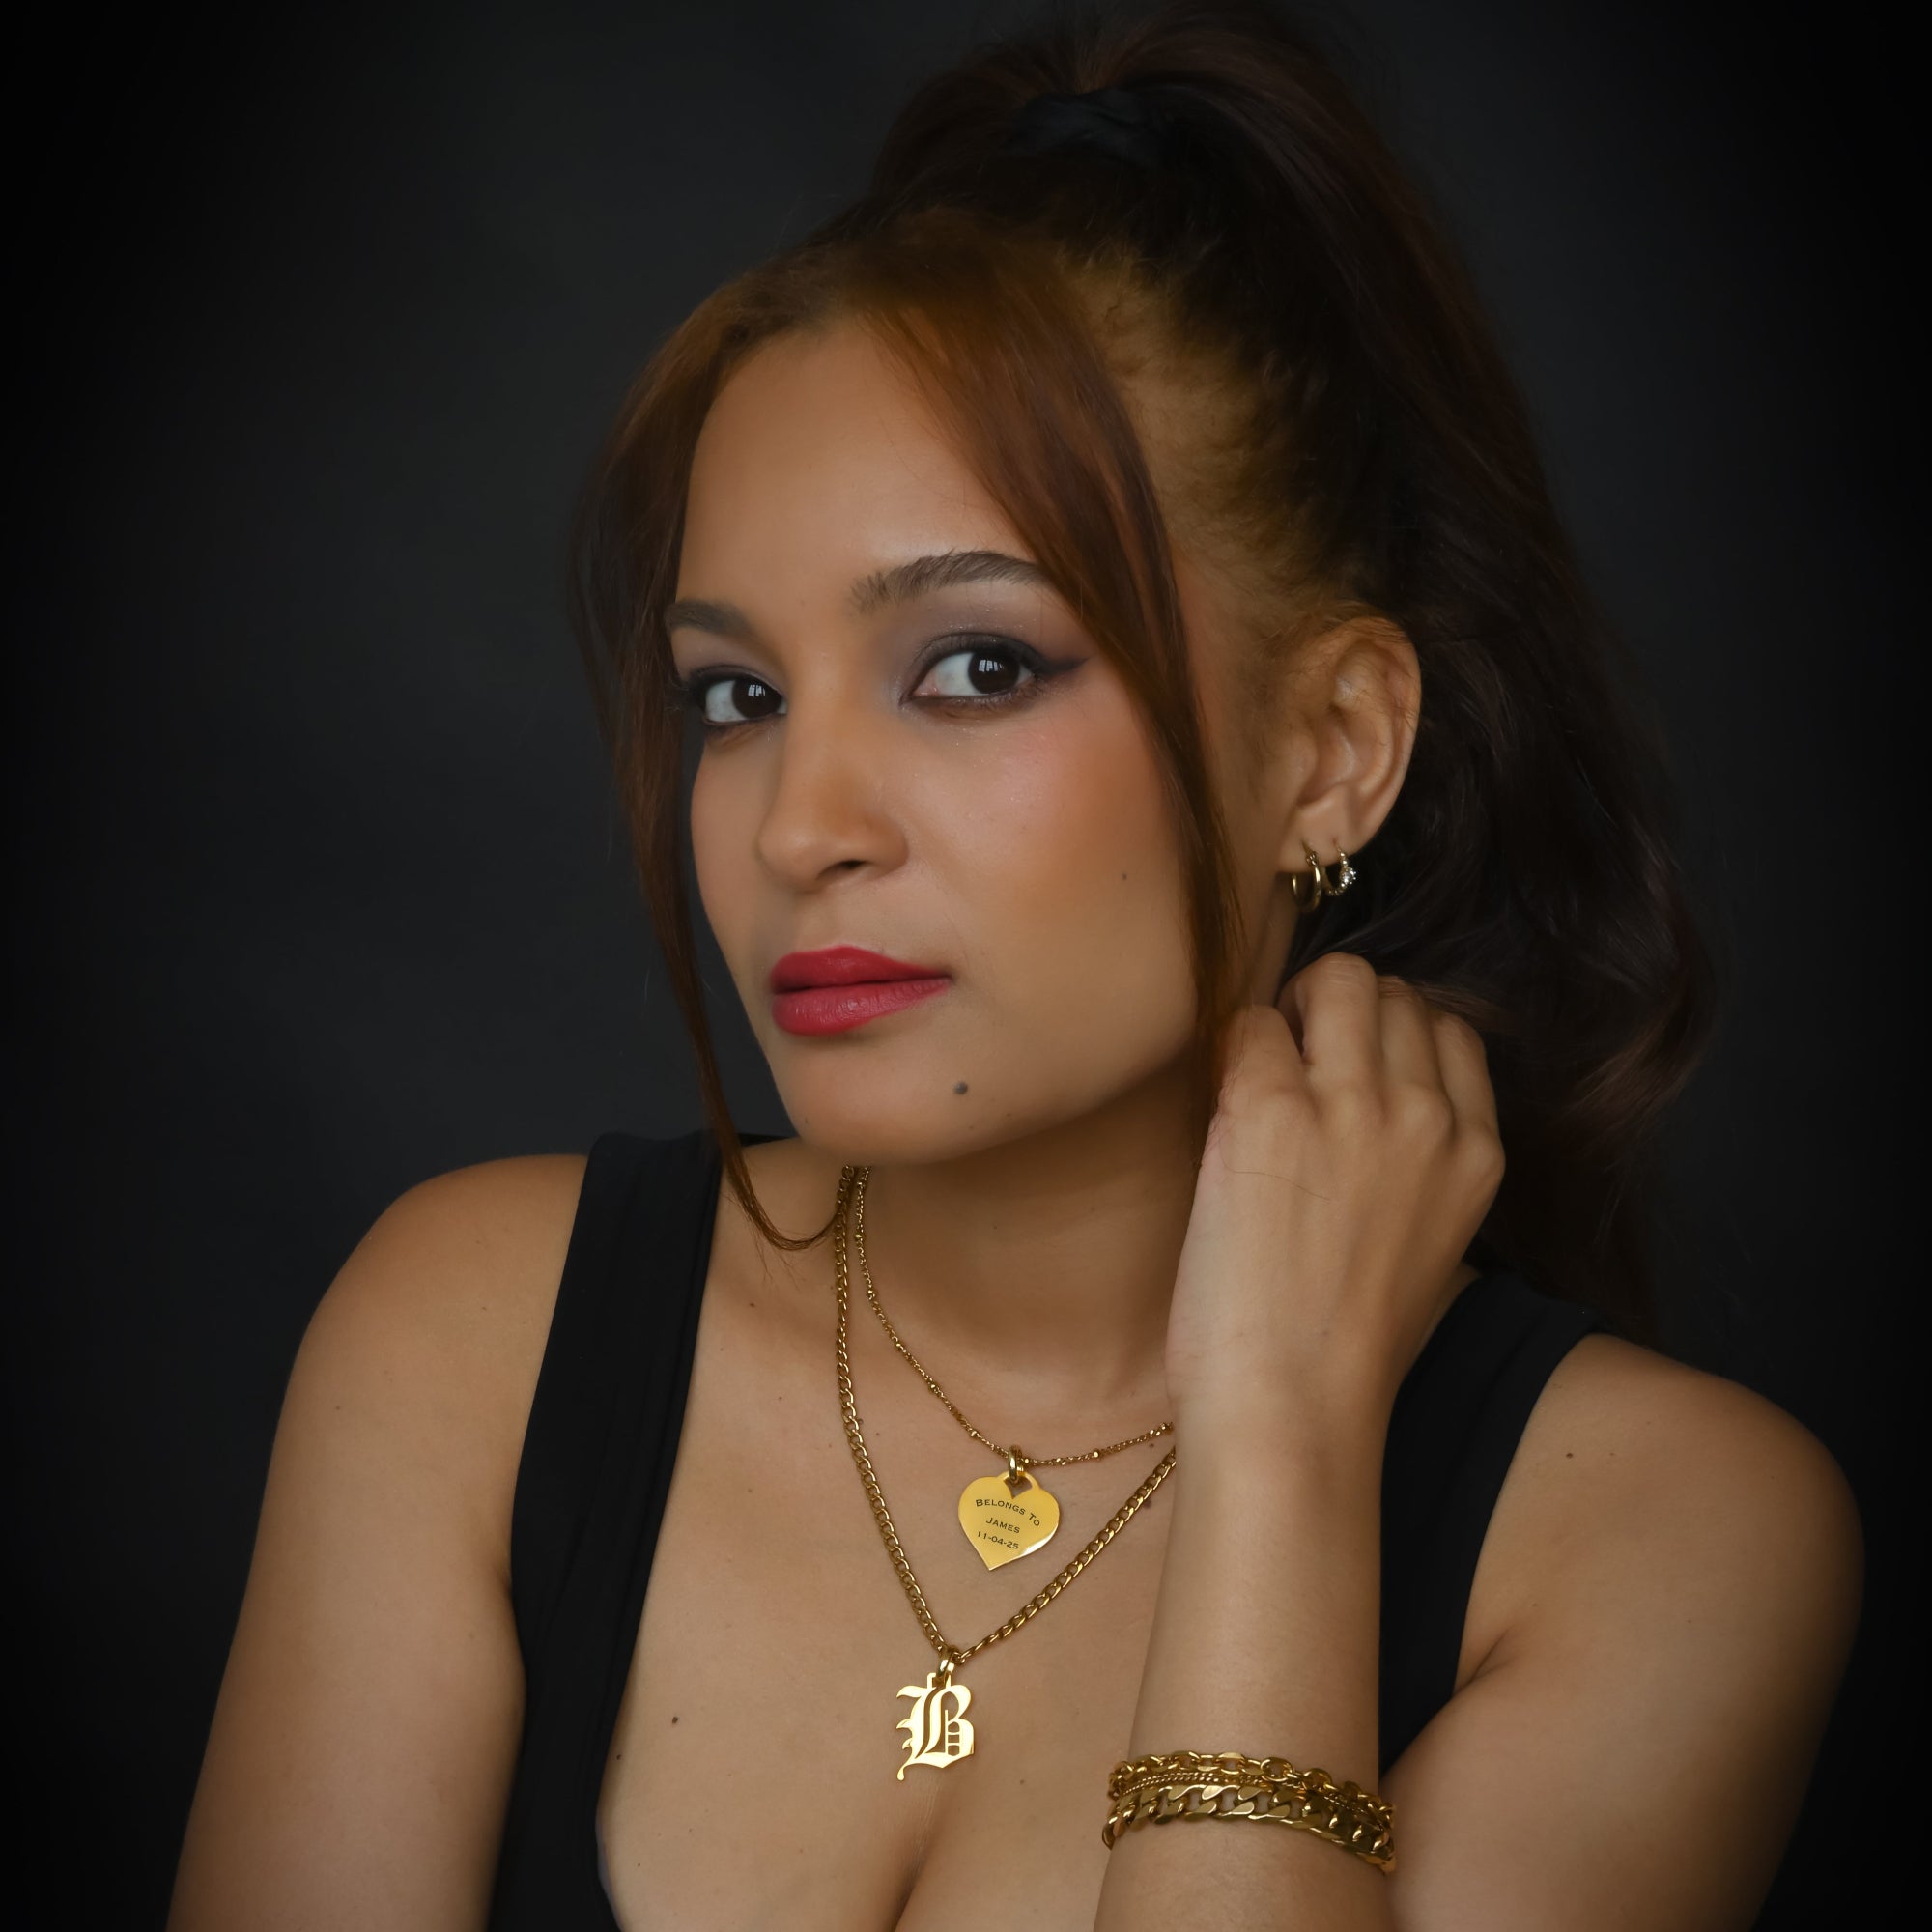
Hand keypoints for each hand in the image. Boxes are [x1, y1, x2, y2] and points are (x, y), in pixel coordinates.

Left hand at [1163, 952, 1506, 1438]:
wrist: (1294, 1406)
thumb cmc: (1342, 1348)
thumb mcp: (1425, 1243)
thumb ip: (1416, 1164)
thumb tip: (1362, 1100)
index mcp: (1477, 1153)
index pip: (1450, 1029)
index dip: (1389, 1032)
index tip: (1347, 1063)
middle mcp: (1426, 1117)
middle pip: (1392, 991)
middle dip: (1337, 1006)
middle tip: (1294, 1057)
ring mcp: (1352, 1107)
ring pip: (1335, 981)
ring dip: (1291, 1008)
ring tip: (1261, 1065)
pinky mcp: (1271, 1111)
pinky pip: (1251, 1024)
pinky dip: (1234, 1046)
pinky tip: (1224, 1103)